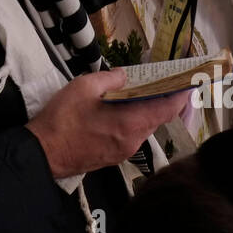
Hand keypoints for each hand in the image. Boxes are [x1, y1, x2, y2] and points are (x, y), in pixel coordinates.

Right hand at [25, 69, 188, 178]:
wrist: (43, 154)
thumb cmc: (62, 120)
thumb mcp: (84, 87)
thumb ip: (110, 79)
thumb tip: (124, 76)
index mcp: (130, 123)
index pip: (167, 109)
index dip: (181, 95)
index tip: (189, 82)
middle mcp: (133, 140)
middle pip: (158, 118)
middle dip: (165, 100)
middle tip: (166, 82)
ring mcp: (124, 151)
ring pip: (145, 127)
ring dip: (148, 110)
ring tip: (143, 92)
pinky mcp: (114, 156)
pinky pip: (133, 135)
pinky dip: (135, 120)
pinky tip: (124, 109)